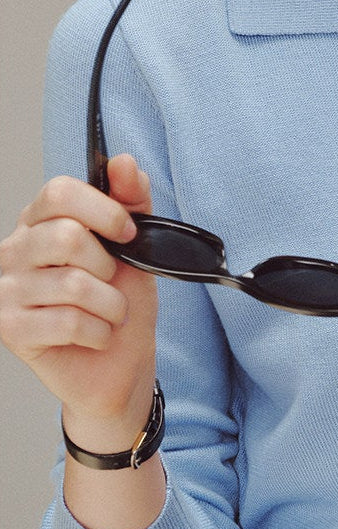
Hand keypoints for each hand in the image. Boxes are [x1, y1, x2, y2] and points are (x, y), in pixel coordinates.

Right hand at [0, 155, 158, 443]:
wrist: (117, 365)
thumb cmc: (119, 302)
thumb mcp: (134, 247)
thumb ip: (131, 202)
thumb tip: (124, 162)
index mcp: (38, 223)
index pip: (59, 192)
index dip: (103, 210)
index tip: (129, 234)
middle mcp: (13, 252)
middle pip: (66, 237)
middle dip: (108, 267)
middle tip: (112, 284)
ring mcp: (6, 291)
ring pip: (73, 284)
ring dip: (110, 306)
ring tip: (108, 314)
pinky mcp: (9, 329)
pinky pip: (67, 321)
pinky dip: (99, 332)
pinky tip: (95, 335)